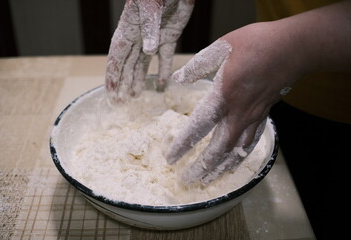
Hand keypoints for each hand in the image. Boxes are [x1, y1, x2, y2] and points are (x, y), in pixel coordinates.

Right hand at [105, 0, 193, 101]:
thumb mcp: (150, 7)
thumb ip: (149, 28)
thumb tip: (149, 51)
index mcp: (128, 30)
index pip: (116, 57)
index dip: (111, 75)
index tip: (109, 92)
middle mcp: (139, 38)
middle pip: (127, 64)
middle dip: (122, 83)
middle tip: (120, 101)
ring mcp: (154, 39)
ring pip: (143, 64)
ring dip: (138, 79)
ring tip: (135, 95)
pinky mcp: (170, 37)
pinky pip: (165, 58)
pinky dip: (163, 71)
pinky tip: (161, 84)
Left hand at [166, 22, 304, 184]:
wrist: (294, 47)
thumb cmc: (258, 44)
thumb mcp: (222, 48)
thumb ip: (198, 66)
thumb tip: (178, 78)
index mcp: (224, 96)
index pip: (198, 127)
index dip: (184, 145)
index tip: (171, 158)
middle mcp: (238, 112)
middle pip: (218, 148)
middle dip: (202, 167)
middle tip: (187, 180)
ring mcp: (254, 116)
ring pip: (236, 150)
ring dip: (221, 167)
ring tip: (209, 179)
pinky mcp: (264, 114)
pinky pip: (252, 141)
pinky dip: (241, 155)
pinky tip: (235, 162)